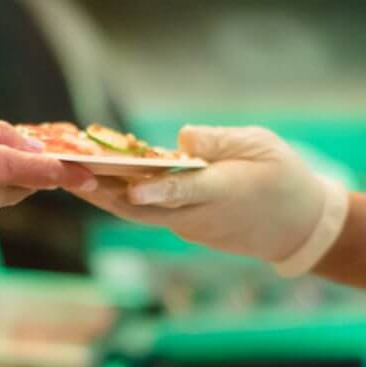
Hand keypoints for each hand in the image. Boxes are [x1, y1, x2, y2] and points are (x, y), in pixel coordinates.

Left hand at [73, 125, 327, 262]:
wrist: (298, 227)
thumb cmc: (284, 177)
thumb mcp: (263, 145)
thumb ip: (222, 141)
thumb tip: (183, 138)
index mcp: (225, 191)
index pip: (186, 190)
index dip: (158, 189)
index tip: (131, 187)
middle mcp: (201, 215)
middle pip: (145, 209)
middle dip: (104, 193)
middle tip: (67, 174)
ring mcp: (190, 227)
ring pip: (141, 214)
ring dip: (104, 197)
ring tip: (68, 174)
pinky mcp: (185, 228)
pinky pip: (150, 213)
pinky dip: (123, 198)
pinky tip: (97, 178)